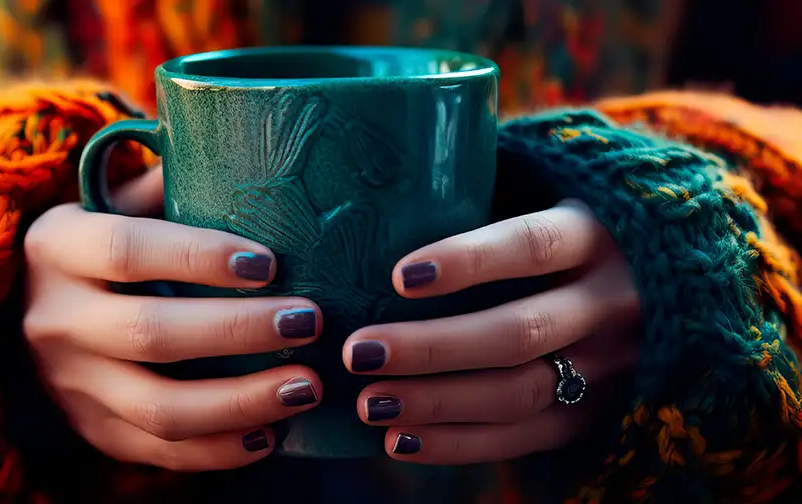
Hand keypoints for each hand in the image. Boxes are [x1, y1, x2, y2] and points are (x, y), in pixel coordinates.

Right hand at [22, 168, 323, 470]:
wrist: (28, 307)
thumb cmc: (103, 241)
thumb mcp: (117, 200)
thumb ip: (171, 181)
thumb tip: (261, 154)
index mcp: (58, 245)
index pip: (129, 250)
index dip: (200, 258)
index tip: (271, 263)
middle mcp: (54, 318)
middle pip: (151, 334)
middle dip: (238, 331)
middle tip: (309, 322)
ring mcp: (69, 384)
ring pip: (159, 408)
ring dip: (241, 402)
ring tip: (307, 386)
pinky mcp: (92, 429)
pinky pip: (158, 452)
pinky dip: (219, 451)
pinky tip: (272, 434)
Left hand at [344, 200, 639, 463]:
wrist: (661, 288)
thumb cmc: (564, 238)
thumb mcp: (548, 202)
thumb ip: (484, 204)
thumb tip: (375, 214)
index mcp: (595, 236)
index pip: (532, 245)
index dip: (468, 261)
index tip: (398, 276)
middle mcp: (611, 303)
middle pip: (519, 332)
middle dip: (431, 347)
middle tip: (358, 351)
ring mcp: (610, 366)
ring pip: (520, 392)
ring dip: (436, 402)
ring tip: (367, 402)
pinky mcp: (596, 414)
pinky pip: (525, 439)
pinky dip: (458, 445)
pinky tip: (398, 440)